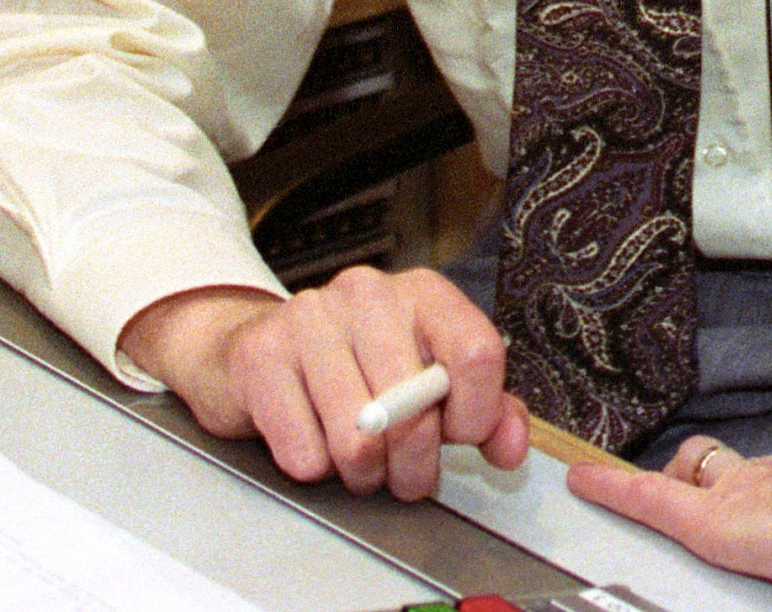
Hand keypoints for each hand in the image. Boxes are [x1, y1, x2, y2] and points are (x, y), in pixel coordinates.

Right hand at [118, 267, 529, 498]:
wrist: (259, 351)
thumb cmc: (359, 370)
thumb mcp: (432, 379)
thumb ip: (487, 411)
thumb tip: (511, 447)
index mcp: (423, 294)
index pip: (477, 353)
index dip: (475, 415)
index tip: (458, 436)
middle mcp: (369, 294)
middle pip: (415, 409)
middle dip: (415, 467)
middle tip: (406, 476)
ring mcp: (310, 319)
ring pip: (358, 440)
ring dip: (365, 474)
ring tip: (363, 465)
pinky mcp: (262, 356)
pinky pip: (306, 452)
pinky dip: (317, 469)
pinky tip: (315, 444)